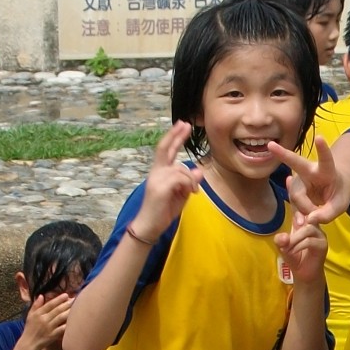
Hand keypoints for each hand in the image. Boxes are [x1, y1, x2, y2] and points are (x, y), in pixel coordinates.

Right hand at [20, 292, 73, 349]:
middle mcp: (44, 319)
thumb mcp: (30, 315)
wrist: (29, 343)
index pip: (50, 304)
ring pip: (61, 318)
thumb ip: (36, 305)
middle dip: (67, 304)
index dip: (58, 299)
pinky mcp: (53, 335)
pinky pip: (62, 329)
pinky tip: (75, 321)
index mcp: (38, 314)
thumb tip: (41, 295)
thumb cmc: (30, 328)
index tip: (66, 295)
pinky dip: (68, 325)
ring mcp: (49, 328)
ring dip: (69, 312)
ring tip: (77, 307)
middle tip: (75, 299)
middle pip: (57, 310)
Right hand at [133, 120, 203, 238]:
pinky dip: (188, 184)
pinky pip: (180, 178)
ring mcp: (156, 178)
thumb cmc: (164, 210)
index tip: (182, 125)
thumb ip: (189, 182)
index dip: (174, 136)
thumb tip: (199, 170)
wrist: (150, 225)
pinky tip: (190, 193)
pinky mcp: (159, 187)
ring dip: (191, 180)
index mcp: (159, 171)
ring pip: (181, 169)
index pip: (166, 149)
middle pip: (164, 148)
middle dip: (175, 135)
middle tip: (185, 124)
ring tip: (192, 192)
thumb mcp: (181, 194)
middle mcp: (156, 172)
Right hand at [267, 136, 349, 225]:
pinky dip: (299, 215)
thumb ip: (328, 214)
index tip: (319, 137)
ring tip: (313, 219)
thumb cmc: (339, 192)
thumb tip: (309, 220)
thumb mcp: (341, 205)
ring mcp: (299, 180)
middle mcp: (310, 171)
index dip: (323, 149)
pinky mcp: (293, 190)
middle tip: (270, 145)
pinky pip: (293, 205)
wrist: (331, 190)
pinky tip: (303, 220)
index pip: (326, 159)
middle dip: (283, 154)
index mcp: (326, 170)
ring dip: (304, 210)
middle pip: (296, 164)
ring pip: (295, 196)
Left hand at [274, 212, 328, 283]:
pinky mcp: (323, 246)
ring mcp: (321, 236)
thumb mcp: (283, 247)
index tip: (286, 230)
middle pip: (306, 219)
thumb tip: (283, 237)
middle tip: (284, 243)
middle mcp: (315, 227)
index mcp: (305, 224)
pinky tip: (292, 252)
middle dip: (293, 232)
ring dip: (295, 239)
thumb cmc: (295, 258)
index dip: (293, 215)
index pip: (301, 211)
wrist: (304, 274)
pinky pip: (310, 241)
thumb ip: (280, 240)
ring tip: (287, 248)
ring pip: (309, 229)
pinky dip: (299, 246)